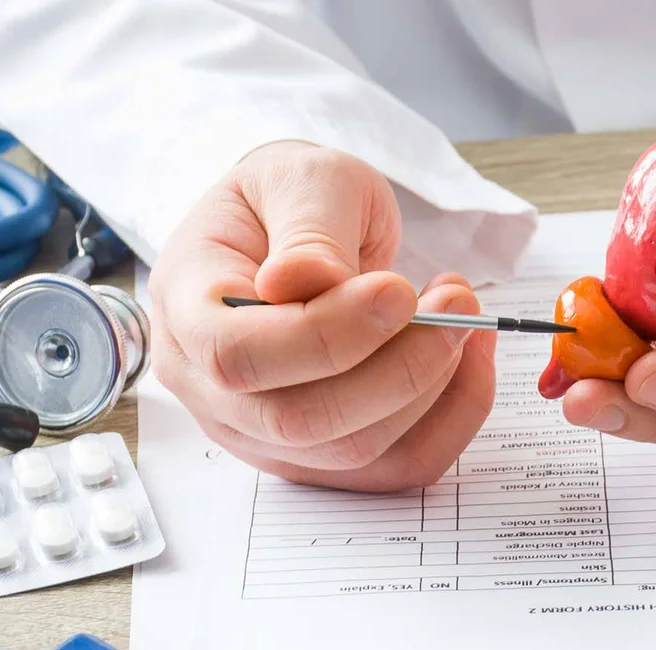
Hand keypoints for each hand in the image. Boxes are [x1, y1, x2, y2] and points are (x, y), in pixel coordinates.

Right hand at [148, 141, 495, 490]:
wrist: (293, 226)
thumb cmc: (288, 198)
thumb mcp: (297, 177)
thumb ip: (307, 228)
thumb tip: (305, 280)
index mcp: (186, 309)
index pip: (237, 356)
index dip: (325, 336)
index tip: (399, 290)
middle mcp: (210, 389)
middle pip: (298, 422)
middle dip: (399, 369)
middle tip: (458, 303)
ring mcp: (263, 433)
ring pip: (354, 452)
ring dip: (433, 387)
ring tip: (463, 311)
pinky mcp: (322, 454)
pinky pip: (397, 466)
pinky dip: (451, 416)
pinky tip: (470, 355)